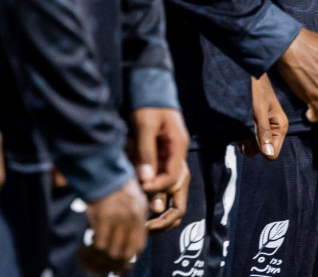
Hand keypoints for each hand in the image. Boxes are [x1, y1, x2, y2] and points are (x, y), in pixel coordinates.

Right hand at [79, 177, 147, 274]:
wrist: (102, 171)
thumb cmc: (115, 185)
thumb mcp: (132, 200)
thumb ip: (133, 220)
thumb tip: (128, 243)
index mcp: (140, 213)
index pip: (139, 245)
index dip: (129, 256)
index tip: (120, 260)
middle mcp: (132, 217)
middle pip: (126, 252)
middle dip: (115, 260)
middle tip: (105, 262)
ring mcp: (119, 218)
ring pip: (112, 250)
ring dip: (103, 254)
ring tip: (96, 251)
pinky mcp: (104, 218)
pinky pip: (99, 243)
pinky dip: (94, 247)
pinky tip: (89, 243)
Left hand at [127, 107, 187, 232]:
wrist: (150, 91)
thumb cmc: (149, 105)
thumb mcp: (146, 125)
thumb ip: (146, 152)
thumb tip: (144, 180)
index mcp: (178, 148)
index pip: (172, 178)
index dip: (156, 189)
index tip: (139, 190)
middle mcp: (178, 159)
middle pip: (179, 196)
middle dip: (165, 215)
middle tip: (146, 226)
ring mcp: (171, 163)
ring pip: (172, 196)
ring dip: (159, 211)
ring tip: (142, 224)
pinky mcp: (161, 164)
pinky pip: (160, 188)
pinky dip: (152, 199)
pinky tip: (138, 206)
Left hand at [241, 76, 287, 160]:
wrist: (249, 74)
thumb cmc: (256, 89)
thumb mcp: (259, 110)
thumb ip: (264, 132)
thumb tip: (268, 155)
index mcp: (280, 127)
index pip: (272, 154)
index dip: (261, 149)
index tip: (253, 136)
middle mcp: (272, 131)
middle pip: (260, 152)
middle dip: (249, 143)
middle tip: (245, 126)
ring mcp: (262, 129)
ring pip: (250, 147)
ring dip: (242, 139)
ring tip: (240, 123)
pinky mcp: (253, 126)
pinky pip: (244, 140)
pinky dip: (239, 135)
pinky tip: (238, 123)